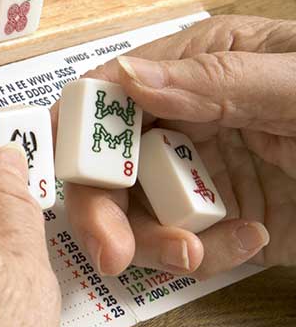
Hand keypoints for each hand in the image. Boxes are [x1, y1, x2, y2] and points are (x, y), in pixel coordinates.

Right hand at [63, 15, 292, 277]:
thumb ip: (217, 83)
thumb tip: (129, 77)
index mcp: (198, 68)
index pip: (108, 94)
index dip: (79, 132)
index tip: (78, 175)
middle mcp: (186, 122)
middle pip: (104, 164)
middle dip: (100, 209)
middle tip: (111, 253)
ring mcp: (199, 177)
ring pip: (131, 214)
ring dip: (152, 243)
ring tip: (196, 257)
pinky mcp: (218, 226)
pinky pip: (180, 248)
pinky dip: (204, 256)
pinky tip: (249, 242)